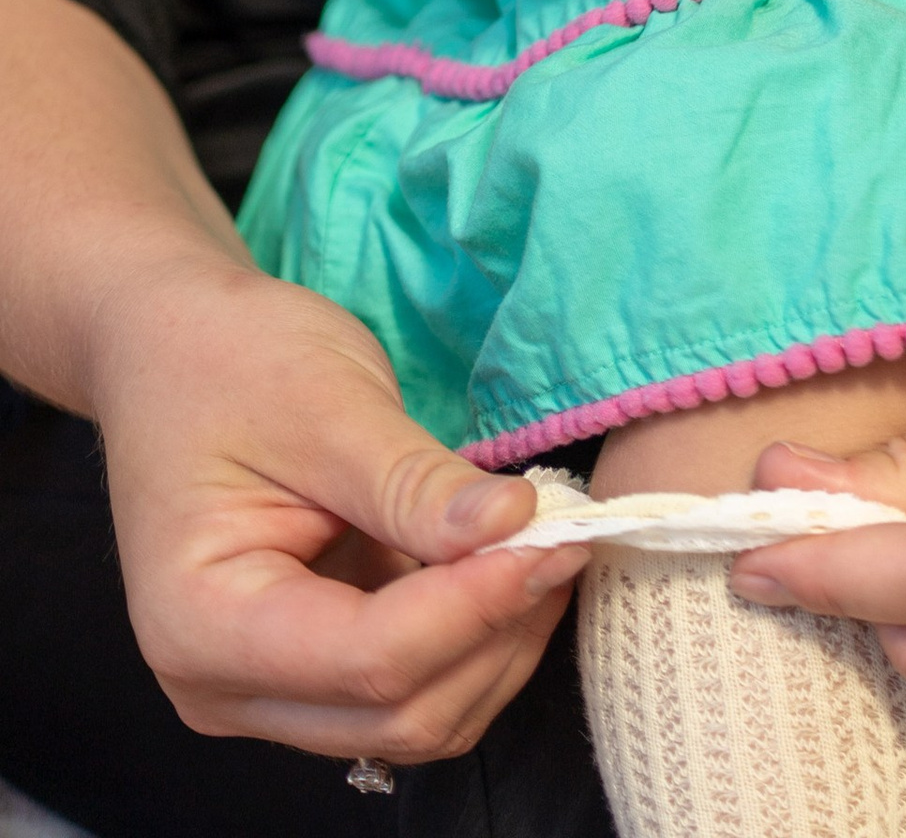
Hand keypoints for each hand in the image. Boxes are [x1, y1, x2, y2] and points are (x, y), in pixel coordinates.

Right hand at [92, 242, 576, 762]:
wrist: (174, 353)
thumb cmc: (230, 362)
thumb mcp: (326, 404)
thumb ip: (412, 482)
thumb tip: (515, 525)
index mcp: (200, 624)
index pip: (368, 660)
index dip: (474, 605)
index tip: (553, 530)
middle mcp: (225, 687)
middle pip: (398, 711)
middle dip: (496, 629)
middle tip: (567, 530)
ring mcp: (268, 689)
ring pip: (416, 717)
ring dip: (498, 642)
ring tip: (546, 539)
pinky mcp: (310, 670)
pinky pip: (412, 685)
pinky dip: (475, 636)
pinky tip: (509, 559)